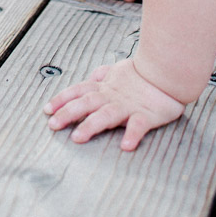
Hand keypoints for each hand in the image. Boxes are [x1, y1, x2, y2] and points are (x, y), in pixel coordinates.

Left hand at [43, 59, 184, 149]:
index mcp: (104, 87)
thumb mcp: (117, 70)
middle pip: (86, 103)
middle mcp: (112, 97)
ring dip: (91, 125)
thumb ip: (102, 75)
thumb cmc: (143, 73)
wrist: (168, 70)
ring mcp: (128, 106)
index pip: (78, 91)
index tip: (47, 110)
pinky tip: (125, 146)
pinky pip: (138, 125)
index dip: (62, 99)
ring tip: (78, 137)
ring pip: (106, 115)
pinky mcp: (146, 115)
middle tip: (53, 125)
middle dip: (68, 113)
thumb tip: (89, 78)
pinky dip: (132, 134)